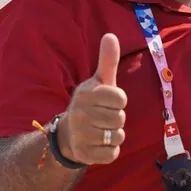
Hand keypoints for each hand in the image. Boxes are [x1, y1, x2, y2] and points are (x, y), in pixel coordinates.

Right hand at [58, 33, 126, 164]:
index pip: (121, 98)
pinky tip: (98, 144)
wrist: (68, 134)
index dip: (119, 101)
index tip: (108, 101)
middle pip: (120, 118)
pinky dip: (110, 150)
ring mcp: (81, 135)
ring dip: (115, 134)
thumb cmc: (91, 103)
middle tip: (103, 117)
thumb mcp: (99, 81)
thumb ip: (107, 60)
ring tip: (101, 129)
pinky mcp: (85, 155)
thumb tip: (110, 35)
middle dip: (117, 118)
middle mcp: (80, 114)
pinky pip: (112, 154)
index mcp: (86, 93)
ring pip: (118, 136)